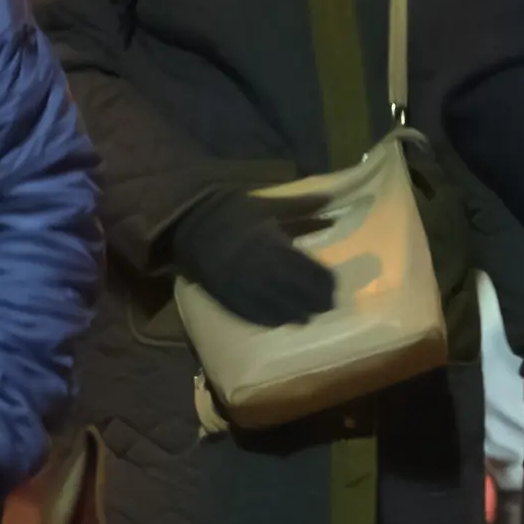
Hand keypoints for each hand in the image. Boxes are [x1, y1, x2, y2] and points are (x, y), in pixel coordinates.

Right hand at [171, 184, 342, 326]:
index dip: (325, 282)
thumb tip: (332, 200)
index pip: (308, 271)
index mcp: (273, 245)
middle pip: (296, 294)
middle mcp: (261, 270)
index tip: (335, 286)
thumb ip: (302, 206)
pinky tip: (281, 322)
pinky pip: (252, 315)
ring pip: (276, 308)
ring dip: (295, 314)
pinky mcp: (227, 296)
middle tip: (328, 306)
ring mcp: (242, 286)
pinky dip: (270, 320)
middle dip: (315, 301)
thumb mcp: (268, 204)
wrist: (188, 222)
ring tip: (309, 317)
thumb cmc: (232, 210)